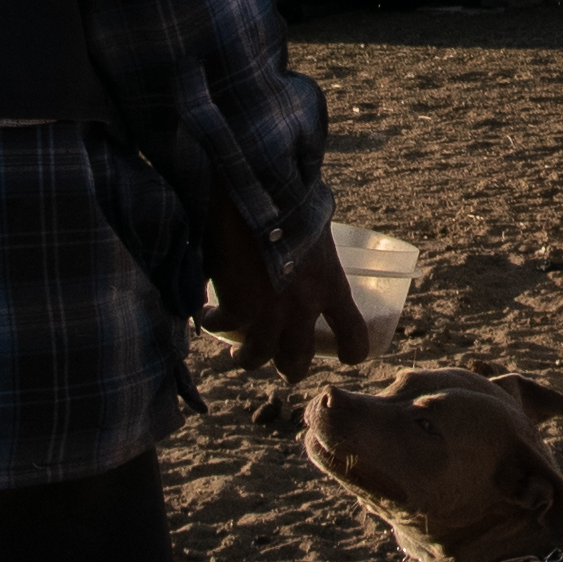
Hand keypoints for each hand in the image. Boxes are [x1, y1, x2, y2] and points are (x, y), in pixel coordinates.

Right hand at [204, 212, 369, 380]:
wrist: (254, 193)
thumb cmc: (289, 196)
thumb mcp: (317, 221)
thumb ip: (317, 234)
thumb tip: (317, 216)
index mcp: (331, 285)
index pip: (354, 333)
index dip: (353, 351)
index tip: (347, 357)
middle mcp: (302, 309)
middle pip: (298, 359)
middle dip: (291, 368)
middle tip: (285, 367)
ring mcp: (268, 313)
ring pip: (257, 356)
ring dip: (248, 356)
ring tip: (239, 352)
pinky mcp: (235, 308)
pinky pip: (223, 327)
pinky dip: (214, 323)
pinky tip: (208, 317)